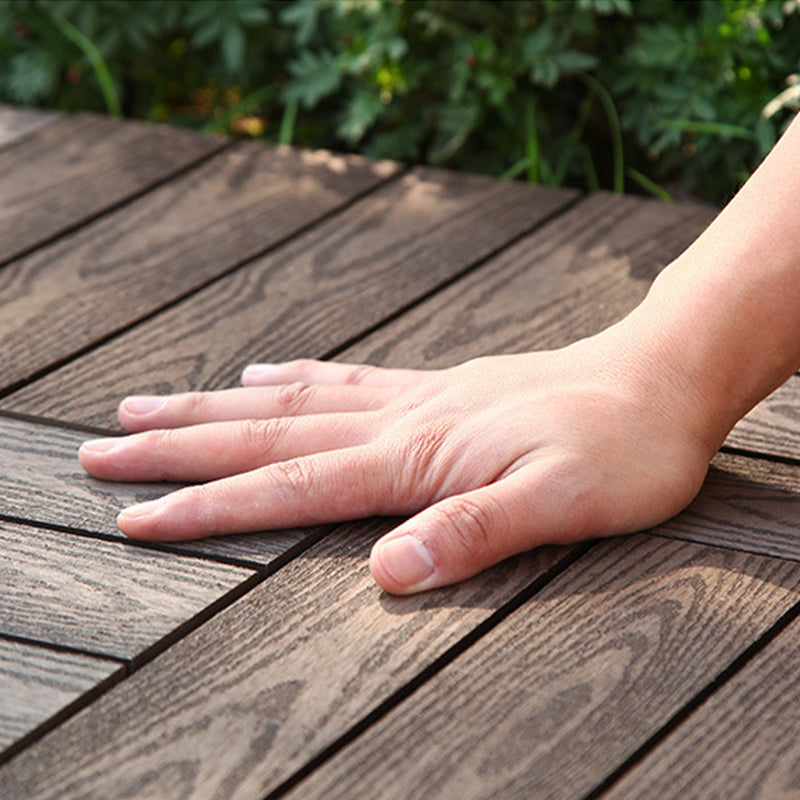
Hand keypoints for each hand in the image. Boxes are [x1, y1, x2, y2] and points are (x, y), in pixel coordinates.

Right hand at [79, 325, 715, 594]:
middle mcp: (399, 421)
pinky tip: (264, 374)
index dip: (210, 505)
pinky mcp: (436, 389)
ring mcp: (413, 399)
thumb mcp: (563, 503)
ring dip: (215, 407)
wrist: (656, 379)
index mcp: (415, 456)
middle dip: (178, 449)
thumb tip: (388, 572)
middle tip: (100, 448)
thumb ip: (474, 533)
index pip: (290, 487)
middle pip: (265, 436)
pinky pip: (345, 380)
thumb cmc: (620, 447)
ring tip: (151, 403)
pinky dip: (293, 379)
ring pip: (291, 401)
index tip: (137, 517)